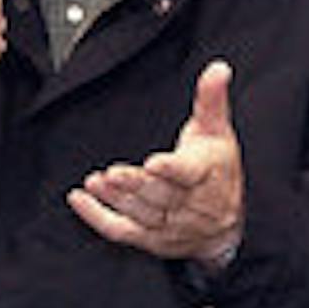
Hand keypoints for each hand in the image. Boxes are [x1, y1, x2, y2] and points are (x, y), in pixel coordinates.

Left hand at [69, 59, 243, 265]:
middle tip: (112, 173)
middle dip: (135, 184)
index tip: (154, 163)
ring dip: (115, 198)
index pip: (188, 173)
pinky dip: (97, 217)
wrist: (229, 227)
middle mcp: (189, 205)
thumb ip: (211, 99)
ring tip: (96, 182)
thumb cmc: (219, 171)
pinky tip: (79, 200)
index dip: (171, 170)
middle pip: (159, 195)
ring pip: (139, 213)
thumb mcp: (218, 131)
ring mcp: (169, 226)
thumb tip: (218, 68)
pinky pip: (120, 231)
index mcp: (206, 174)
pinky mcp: (150, 239)